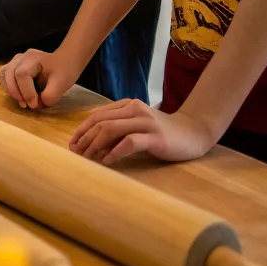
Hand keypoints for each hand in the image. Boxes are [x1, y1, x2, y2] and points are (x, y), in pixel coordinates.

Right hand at [0, 48, 81, 108]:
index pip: (22, 74)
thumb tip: (36, 104)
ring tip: (21, 101)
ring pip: (4, 74)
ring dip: (10, 90)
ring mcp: (16, 60)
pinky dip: (8, 87)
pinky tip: (18, 95)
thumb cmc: (65, 70)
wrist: (65, 61)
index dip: (26, 92)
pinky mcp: (14, 66)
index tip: (35, 105)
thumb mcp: (62, 84)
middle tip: (26, 105)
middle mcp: (22, 57)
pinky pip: (4, 75)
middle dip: (16, 92)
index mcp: (33, 58)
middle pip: (9, 73)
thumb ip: (50, 96)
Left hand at [69, 100, 217, 165]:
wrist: (194, 133)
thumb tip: (92, 144)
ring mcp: (146, 122)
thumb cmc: (162, 132)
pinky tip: (107, 161)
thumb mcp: (137, 125)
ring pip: (111, 129)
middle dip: (85, 138)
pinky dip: (115, 152)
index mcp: (127, 105)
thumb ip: (118, 129)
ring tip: (87, 157)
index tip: (72, 143)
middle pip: (101, 122)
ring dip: (95, 145)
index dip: (82, 129)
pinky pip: (130, 142)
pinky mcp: (156, 137)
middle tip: (76, 152)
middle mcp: (134, 109)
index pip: (97, 115)